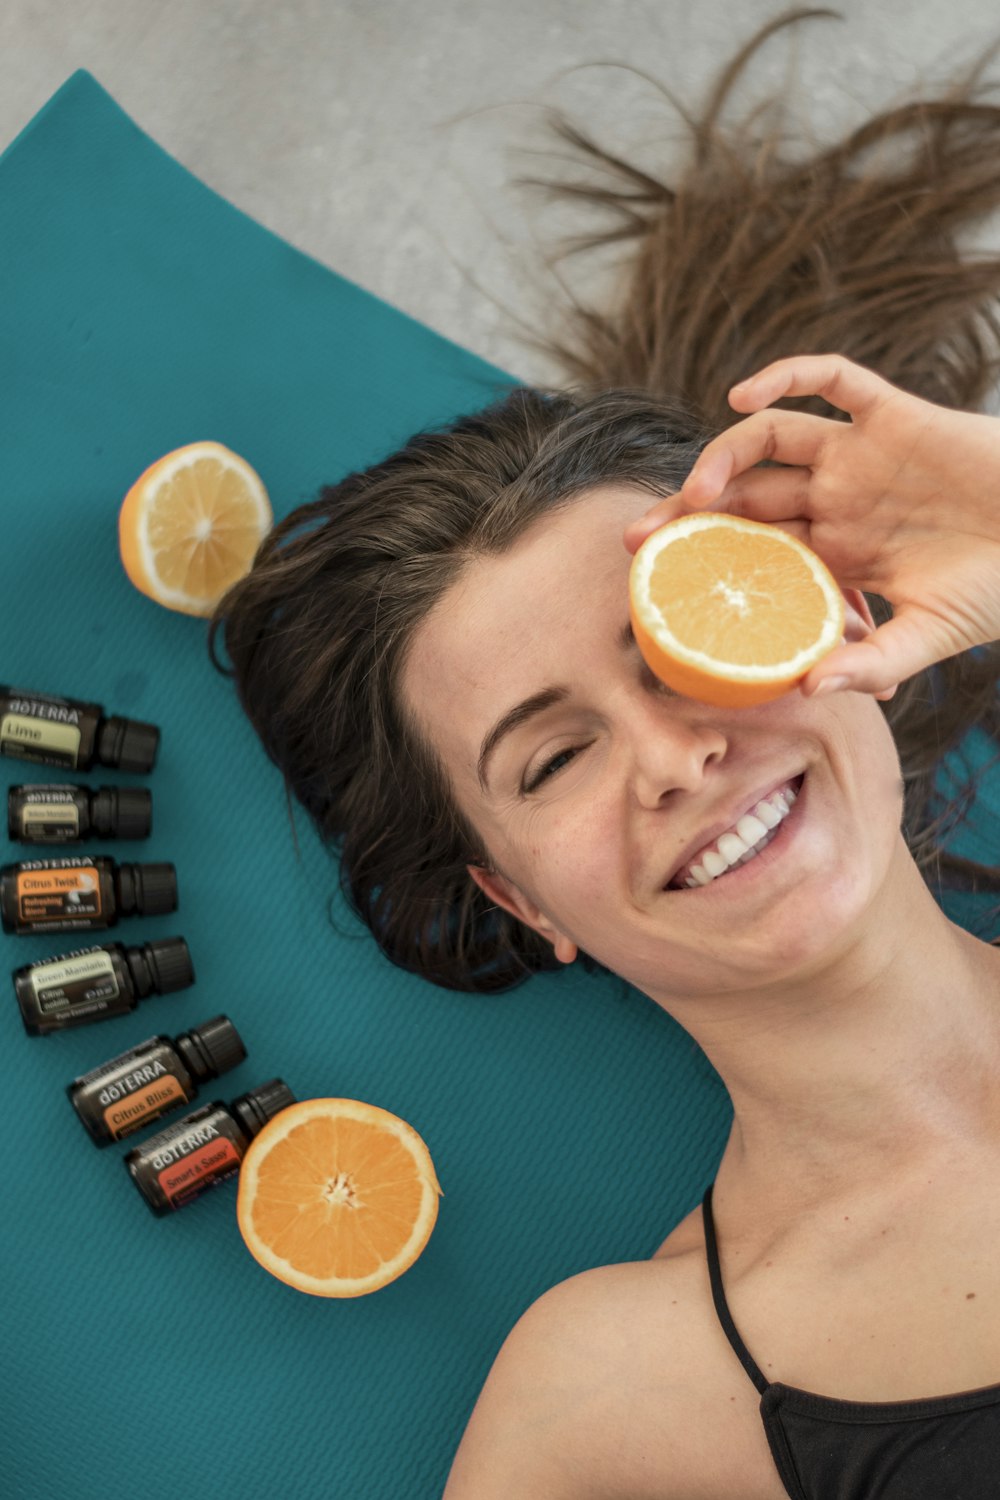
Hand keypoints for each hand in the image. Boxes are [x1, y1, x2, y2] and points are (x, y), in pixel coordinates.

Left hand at [624, 354, 999, 698]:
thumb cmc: (999, 592)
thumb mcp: (931, 635)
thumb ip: (872, 661)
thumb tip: (808, 687)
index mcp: (837, 553)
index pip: (754, 551)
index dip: (707, 561)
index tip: (655, 586)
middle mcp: (838, 501)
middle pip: (745, 497)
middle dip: (688, 513)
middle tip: (639, 541)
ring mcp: (862, 456)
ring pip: (774, 438)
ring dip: (724, 454)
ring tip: (695, 490)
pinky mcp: (894, 415)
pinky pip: (835, 379)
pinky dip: (790, 375)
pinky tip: (744, 394)